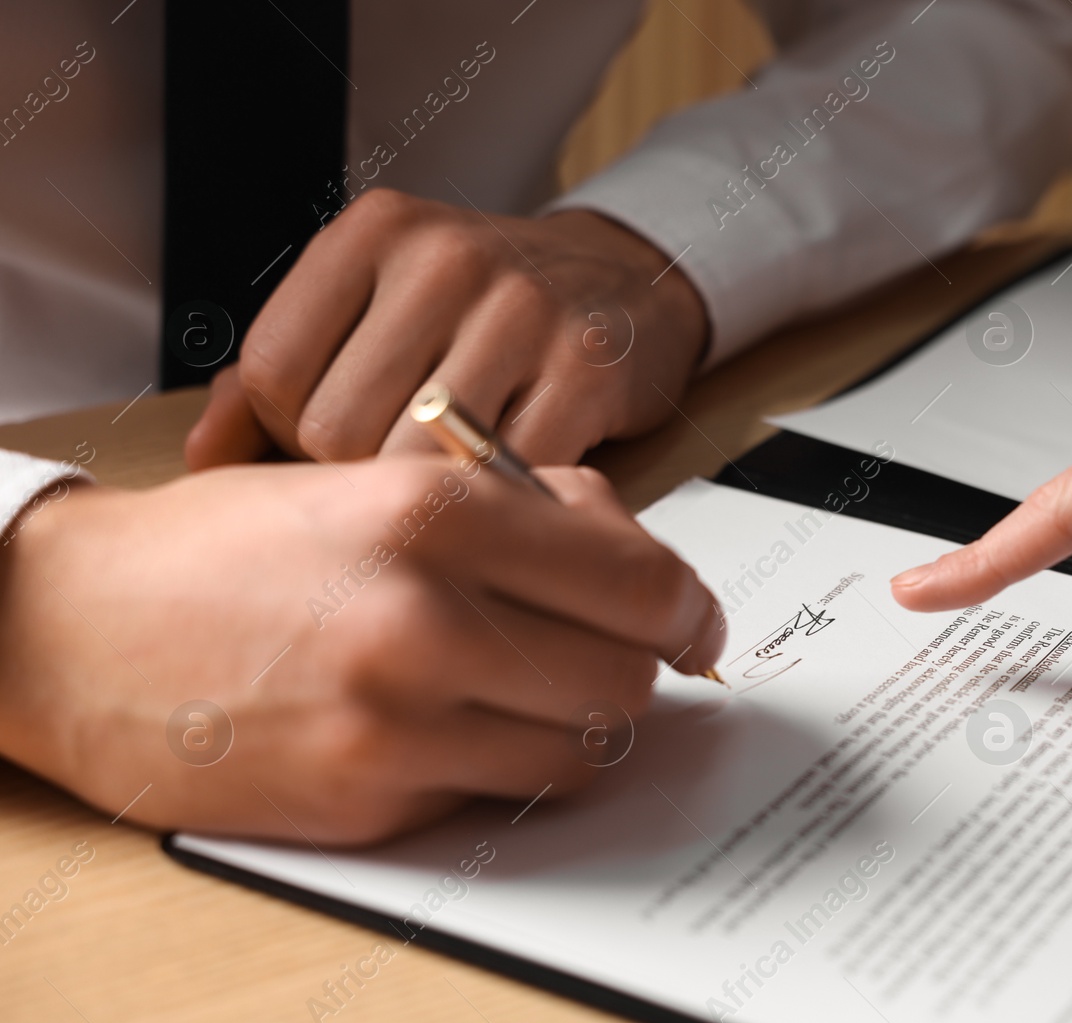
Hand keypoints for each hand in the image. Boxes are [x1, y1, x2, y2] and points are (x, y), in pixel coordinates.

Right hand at [0, 459, 723, 844]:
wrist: (74, 628)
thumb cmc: (233, 545)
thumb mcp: (378, 479)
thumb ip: (521, 507)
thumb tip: (637, 559)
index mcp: (431, 513)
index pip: (637, 580)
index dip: (687, 608)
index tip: (694, 622)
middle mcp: (419, 618)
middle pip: (626, 680)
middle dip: (632, 670)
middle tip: (603, 655)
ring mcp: (392, 723)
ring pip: (579, 752)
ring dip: (576, 726)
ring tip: (528, 691)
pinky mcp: (365, 801)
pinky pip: (496, 795)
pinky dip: (497, 765)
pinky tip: (446, 725)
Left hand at [184, 199, 708, 469]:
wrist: (625, 283)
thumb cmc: (482, 309)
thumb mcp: (375, 306)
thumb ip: (283, 373)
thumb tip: (207, 456)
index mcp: (375, 232)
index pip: (275, 371)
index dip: (289, 433)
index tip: (339, 434)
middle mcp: (446, 258)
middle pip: (338, 430)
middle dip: (358, 472)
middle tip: (402, 464)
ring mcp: (524, 313)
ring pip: (416, 464)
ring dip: (429, 495)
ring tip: (451, 477)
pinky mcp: (587, 372)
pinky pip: (506, 479)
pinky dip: (501, 500)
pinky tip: (511, 477)